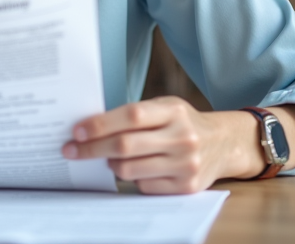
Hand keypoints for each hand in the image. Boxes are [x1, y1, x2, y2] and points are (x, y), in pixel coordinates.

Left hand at [61, 96, 264, 193]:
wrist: (223, 144)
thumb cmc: (182, 122)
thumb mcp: (165, 107)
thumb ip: (135, 114)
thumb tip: (90, 126)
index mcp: (173, 111)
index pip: (130, 116)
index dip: (100, 124)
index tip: (77, 131)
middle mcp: (182, 137)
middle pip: (125, 146)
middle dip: (92, 149)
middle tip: (71, 150)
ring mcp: (185, 164)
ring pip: (129, 169)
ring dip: (111, 164)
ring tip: (108, 158)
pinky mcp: (186, 187)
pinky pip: (143, 186)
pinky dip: (132, 178)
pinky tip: (135, 168)